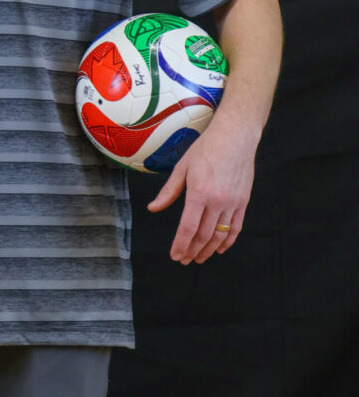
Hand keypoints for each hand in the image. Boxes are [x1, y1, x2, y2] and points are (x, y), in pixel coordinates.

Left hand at [146, 116, 257, 263]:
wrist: (235, 136)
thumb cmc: (206, 148)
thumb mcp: (182, 167)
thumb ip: (168, 192)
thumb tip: (153, 208)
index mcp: (199, 192)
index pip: (188, 227)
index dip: (180, 244)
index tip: (175, 255)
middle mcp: (217, 201)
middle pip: (203, 235)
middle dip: (192, 250)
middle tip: (184, 259)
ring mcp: (232, 203)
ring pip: (220, 235)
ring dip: (208, 250)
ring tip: (199, 258)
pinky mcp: (243, 202)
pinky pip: (236, 228)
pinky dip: (228, 242)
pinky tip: (219, 249)